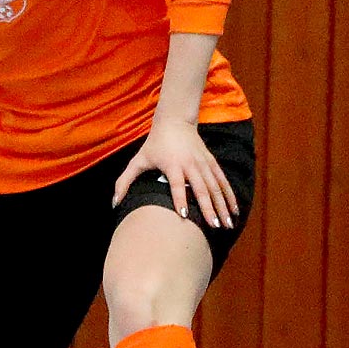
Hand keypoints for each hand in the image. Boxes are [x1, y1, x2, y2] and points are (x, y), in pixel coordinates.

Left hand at [111, 121, 237, 228]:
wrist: (175, 121)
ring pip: (215, 186)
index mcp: (172, 164)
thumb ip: (124, 182)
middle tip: (215, 226)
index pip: (177, 184)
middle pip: (201, 188)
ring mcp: (203, 163)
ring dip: (222, 205)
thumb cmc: (155, 144)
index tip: (183, 216)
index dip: (180, 199)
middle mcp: (190, 164)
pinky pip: (222, 180)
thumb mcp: (138, 160)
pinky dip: (229, 195)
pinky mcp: (211, 162)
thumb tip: (114, 203)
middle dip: (208, 208)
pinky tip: (234, 210)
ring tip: (227, 223)